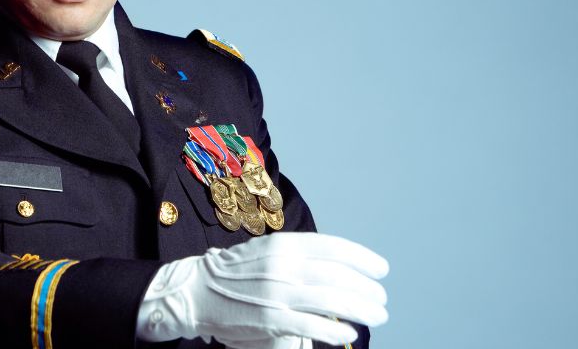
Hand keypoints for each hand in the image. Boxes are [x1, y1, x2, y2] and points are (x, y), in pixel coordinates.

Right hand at [135, 233, 388, 347]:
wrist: (196, 290)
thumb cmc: (236, 272)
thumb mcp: (268, 250)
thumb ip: (299, 256)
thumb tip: (338, 265)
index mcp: (284, 244)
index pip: (334, 248)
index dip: (363, 258)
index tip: (381, 269)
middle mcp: (283, 265)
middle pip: (339, 276)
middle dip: (367, 288)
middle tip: (381, 298)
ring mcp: (277, 293)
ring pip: (332, 301)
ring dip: (362, 309)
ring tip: (377, 315)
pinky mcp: (270, 319)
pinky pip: (312, 325)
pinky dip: (336, 330)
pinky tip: (349, 332)